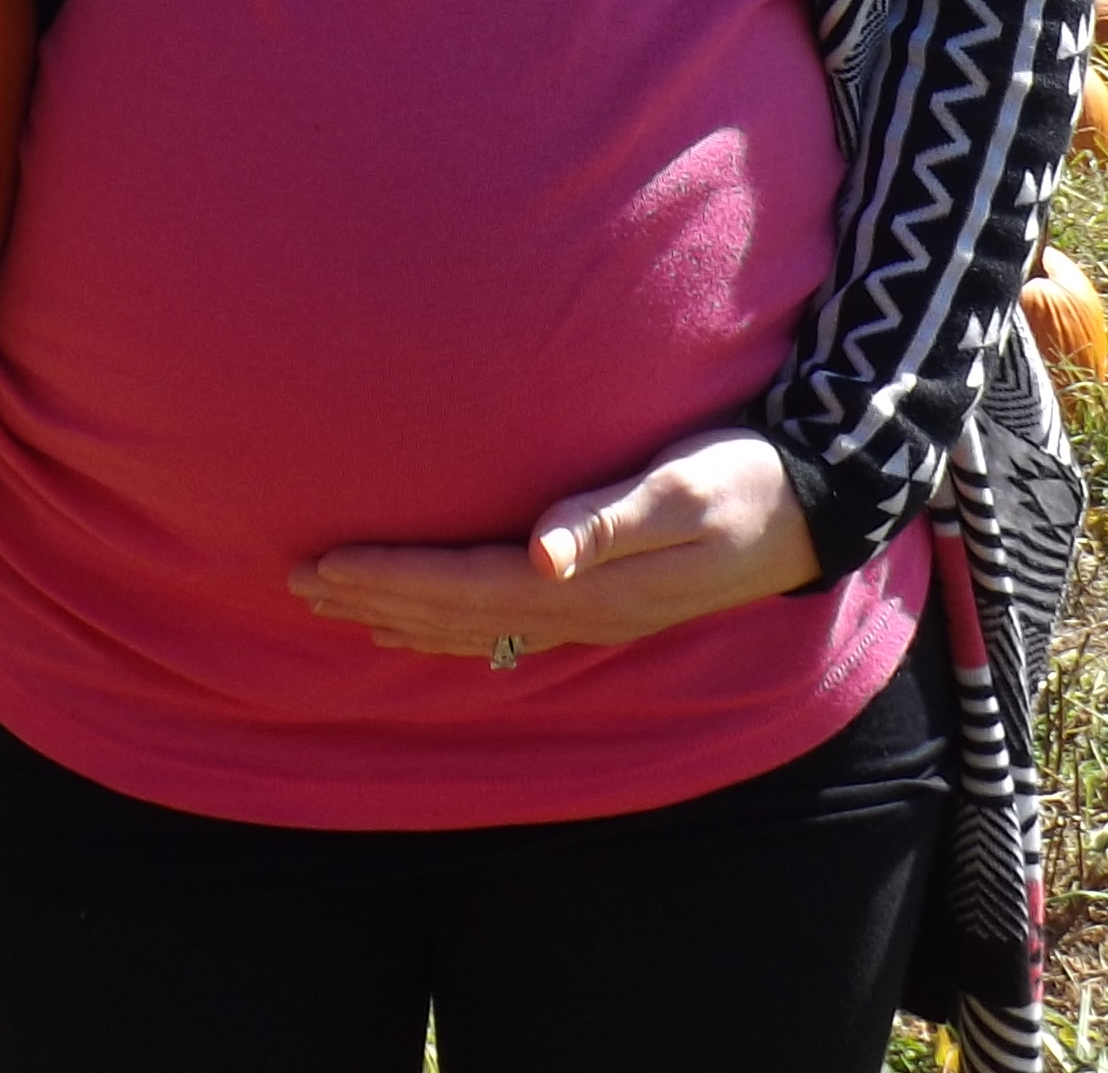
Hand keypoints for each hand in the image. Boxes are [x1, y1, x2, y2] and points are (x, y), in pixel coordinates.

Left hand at [289, 429, 818, 660]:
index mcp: (590, 585)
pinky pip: (504, 624)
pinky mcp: (602, 601)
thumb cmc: (747, 480)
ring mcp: (592, 614)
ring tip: (334, 604)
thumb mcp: (685, 485)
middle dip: (374, 601)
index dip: (394, 578)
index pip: (467, 587)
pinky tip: (420, 620)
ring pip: (474, 627)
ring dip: (400, 615)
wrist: (813, 512)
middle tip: (294, 587)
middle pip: (455, 617)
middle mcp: (581, 612)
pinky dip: (449, 623)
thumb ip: (612, 516)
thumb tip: (546, 553)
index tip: (325, 565)